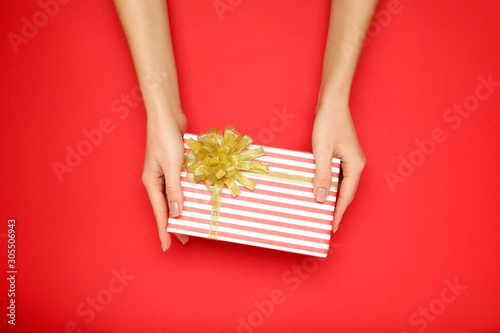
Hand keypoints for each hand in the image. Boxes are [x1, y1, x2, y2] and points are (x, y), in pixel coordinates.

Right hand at [142, 107, 188, 250]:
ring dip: (183, 207)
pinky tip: (197, 197)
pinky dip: (188, 191)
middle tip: (185, 237)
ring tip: (192, 221)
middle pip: (167, 206)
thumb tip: (176, 212)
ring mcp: (165, 172)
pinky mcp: (174, 165)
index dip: (164, 230)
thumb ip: (174, 190)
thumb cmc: (165, 138)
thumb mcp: (171, 166)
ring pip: (175, 195)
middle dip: (175, 222)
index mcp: (151, 182)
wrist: (166, 115)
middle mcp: (157, 180)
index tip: (168, 246)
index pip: (159, 212)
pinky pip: (181, 183)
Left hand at [312, 102, 365, 232]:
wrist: (332, 103)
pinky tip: (321, 187)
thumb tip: (321, 197)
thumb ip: (322, 176)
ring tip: (321, 208)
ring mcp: (351, 159)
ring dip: (333, 196)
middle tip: (325, 222)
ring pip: (342, 184)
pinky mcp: (344, 154)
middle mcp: (357, 165)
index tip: (332, 227)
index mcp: (355, 166)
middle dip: (337, 208)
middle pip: (346, 192)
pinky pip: (338, 175)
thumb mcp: (322, 152)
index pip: (346, 196)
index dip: (339, 213)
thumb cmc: (329, 123)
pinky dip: (330, 184)